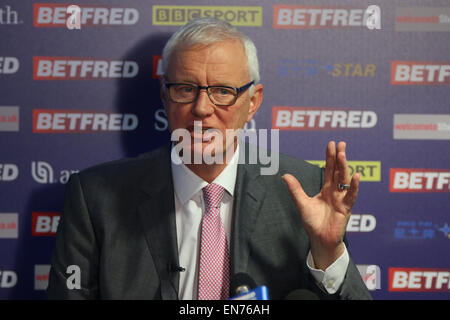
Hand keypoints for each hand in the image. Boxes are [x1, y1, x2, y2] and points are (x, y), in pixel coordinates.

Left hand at [282, 141, 358, 269]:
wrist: (320, 240)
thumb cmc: (313, 223)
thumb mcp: (302, 203)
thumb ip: (295, 190)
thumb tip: (285, 175)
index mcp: (327, 189)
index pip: (329, 170)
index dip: (330, 157)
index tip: (331, 144)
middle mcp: (336, 192)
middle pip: (338, 171)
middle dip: (339, 158)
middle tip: (341, 143)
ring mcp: (342, 199)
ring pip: (344, 181)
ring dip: (344, 168)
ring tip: (342, 154)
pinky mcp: (346, 209)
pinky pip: (351, 196)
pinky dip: (353, 187)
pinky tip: (355, 176)